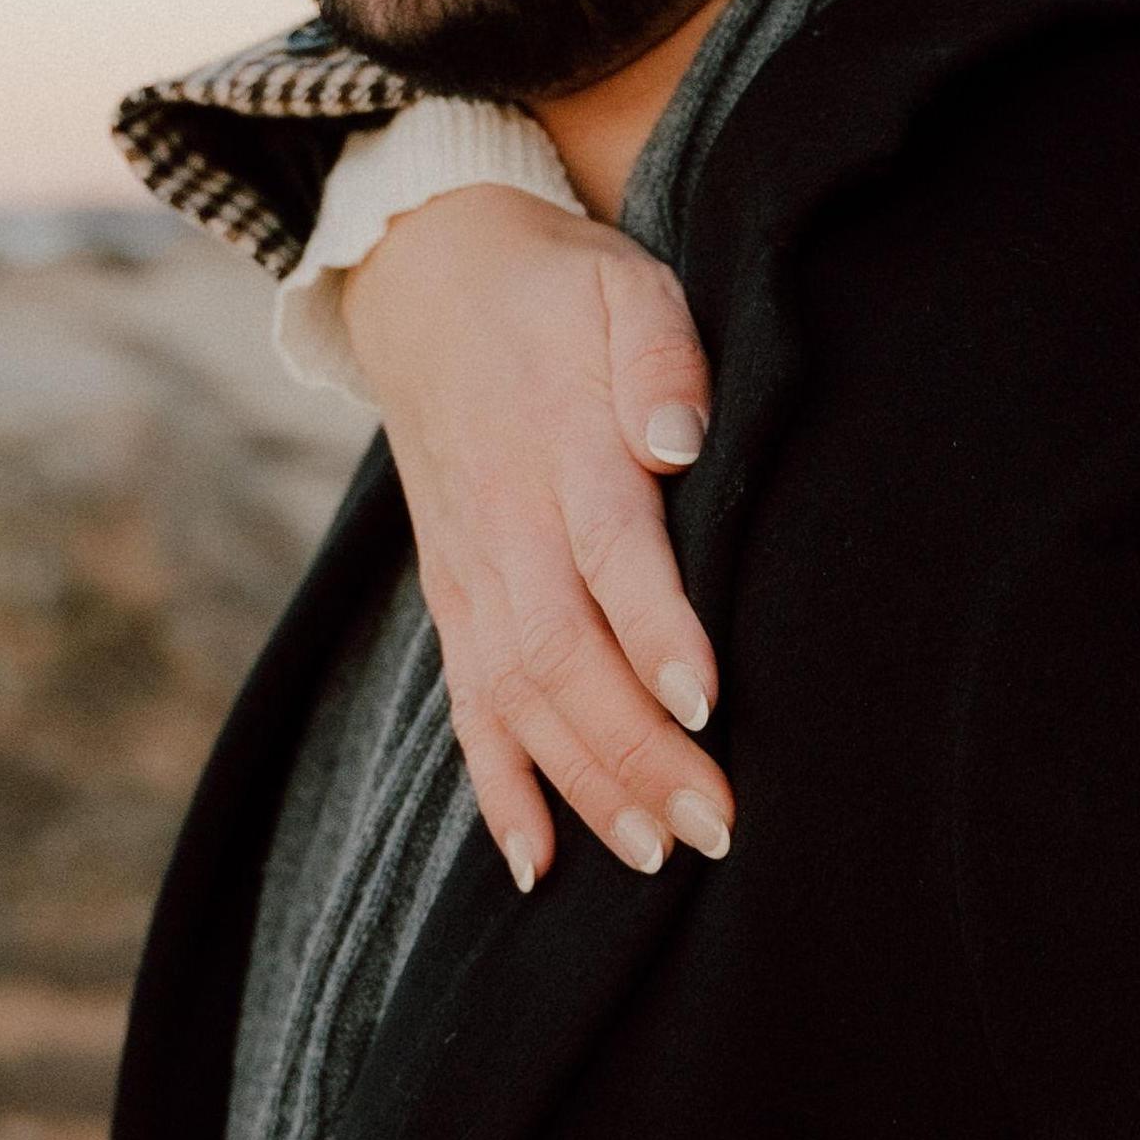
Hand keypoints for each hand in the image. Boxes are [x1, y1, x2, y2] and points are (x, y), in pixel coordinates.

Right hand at [341, 185, 728, 890]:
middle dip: (637, 751)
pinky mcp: (451, 599)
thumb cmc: (555, 290)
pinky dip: (498, 789)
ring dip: (585, 787)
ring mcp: (469, 571)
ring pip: (518, 699)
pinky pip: (467, 707)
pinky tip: (537, 862)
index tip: (706, 702)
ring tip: (658, 856)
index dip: (653, 630)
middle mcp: (504, 524)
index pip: (608, 551)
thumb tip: (676, 439)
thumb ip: (659, 356)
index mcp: (555, 444)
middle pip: (564, 654)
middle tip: (714, 824)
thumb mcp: (623, 284)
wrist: (425, 277)